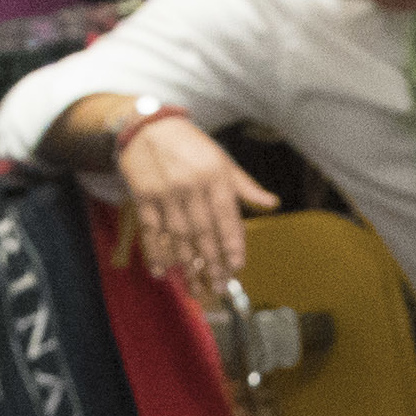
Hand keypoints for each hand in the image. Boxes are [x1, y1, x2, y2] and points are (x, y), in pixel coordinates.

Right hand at [120, 112, 280, 293]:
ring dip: (187, 266)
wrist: (148, 126)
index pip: (226, 217)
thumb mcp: (222, 160)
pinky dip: (155, 253)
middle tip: (218, 287)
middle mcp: (191, 186)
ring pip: (178, 237)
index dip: (232, 244)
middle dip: (211, 263)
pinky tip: (162, 272)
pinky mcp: (143, 197)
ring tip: (196, 289)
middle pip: (203, 233)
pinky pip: (150, 230)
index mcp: (215, 176)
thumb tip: (272, 204)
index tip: (236, 267)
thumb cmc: (191, 146)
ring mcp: (165, 192)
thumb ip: (245, 186)